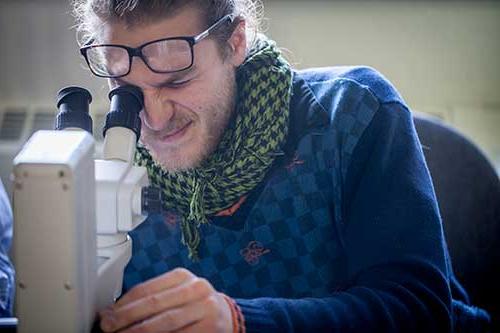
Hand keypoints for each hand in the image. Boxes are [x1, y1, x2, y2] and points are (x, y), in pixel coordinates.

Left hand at [99, 268, 233, 332]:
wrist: (226, 316)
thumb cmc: (193, 306)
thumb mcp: (175, 295)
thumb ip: (150, 300)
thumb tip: (112, 312)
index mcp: (183, 277)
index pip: (147, 289)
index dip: (123, 304)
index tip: (106, 315)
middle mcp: (196, 289)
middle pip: (154, 304)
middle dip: (127, 318)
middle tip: (108, 327)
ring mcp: (205, 309)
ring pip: (166, 323)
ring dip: (140, 332)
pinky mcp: (210, 329)